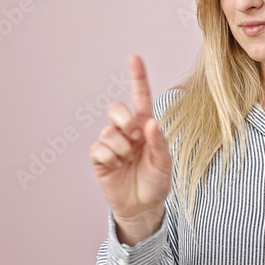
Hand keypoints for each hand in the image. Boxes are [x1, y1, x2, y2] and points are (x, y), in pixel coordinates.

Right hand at [89, 55, 172, 240]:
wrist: (143, 206)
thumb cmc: (156, 182)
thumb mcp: (165, 163)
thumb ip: (158, 142)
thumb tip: (149, 122)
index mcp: (144, 127)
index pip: (140, 97)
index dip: (137, 77)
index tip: (134, 58)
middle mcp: (126, 131)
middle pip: (116, 108)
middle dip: (124, 119)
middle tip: (134, 136)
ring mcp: (111, 143)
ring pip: (108, 132)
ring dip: (121, 148)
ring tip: (128, 160)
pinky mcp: (99, 158)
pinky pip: (99, 149)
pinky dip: (110, 158)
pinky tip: (116, 167)